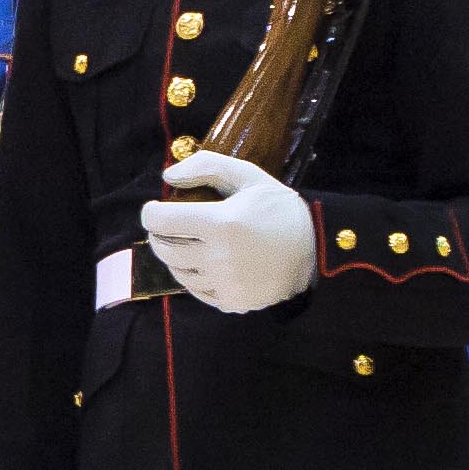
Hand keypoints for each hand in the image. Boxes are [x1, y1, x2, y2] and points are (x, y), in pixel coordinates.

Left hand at [139, 151, 318, 312]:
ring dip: (174, 256)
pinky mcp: (233, 302)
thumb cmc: (280, 209)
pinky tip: (204, 263)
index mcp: (220, 223)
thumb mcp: (249, 176)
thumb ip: (208, 167)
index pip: (160, 221)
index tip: (156, 207)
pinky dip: (193, 277)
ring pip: (178, 272)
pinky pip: (197, 291)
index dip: (151, 212)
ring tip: (187, 243)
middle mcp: (219, 257)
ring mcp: (225, 283)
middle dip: (158, 234)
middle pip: (164, 248)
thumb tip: (169, 176)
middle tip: (168, 225)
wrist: (317, 248)